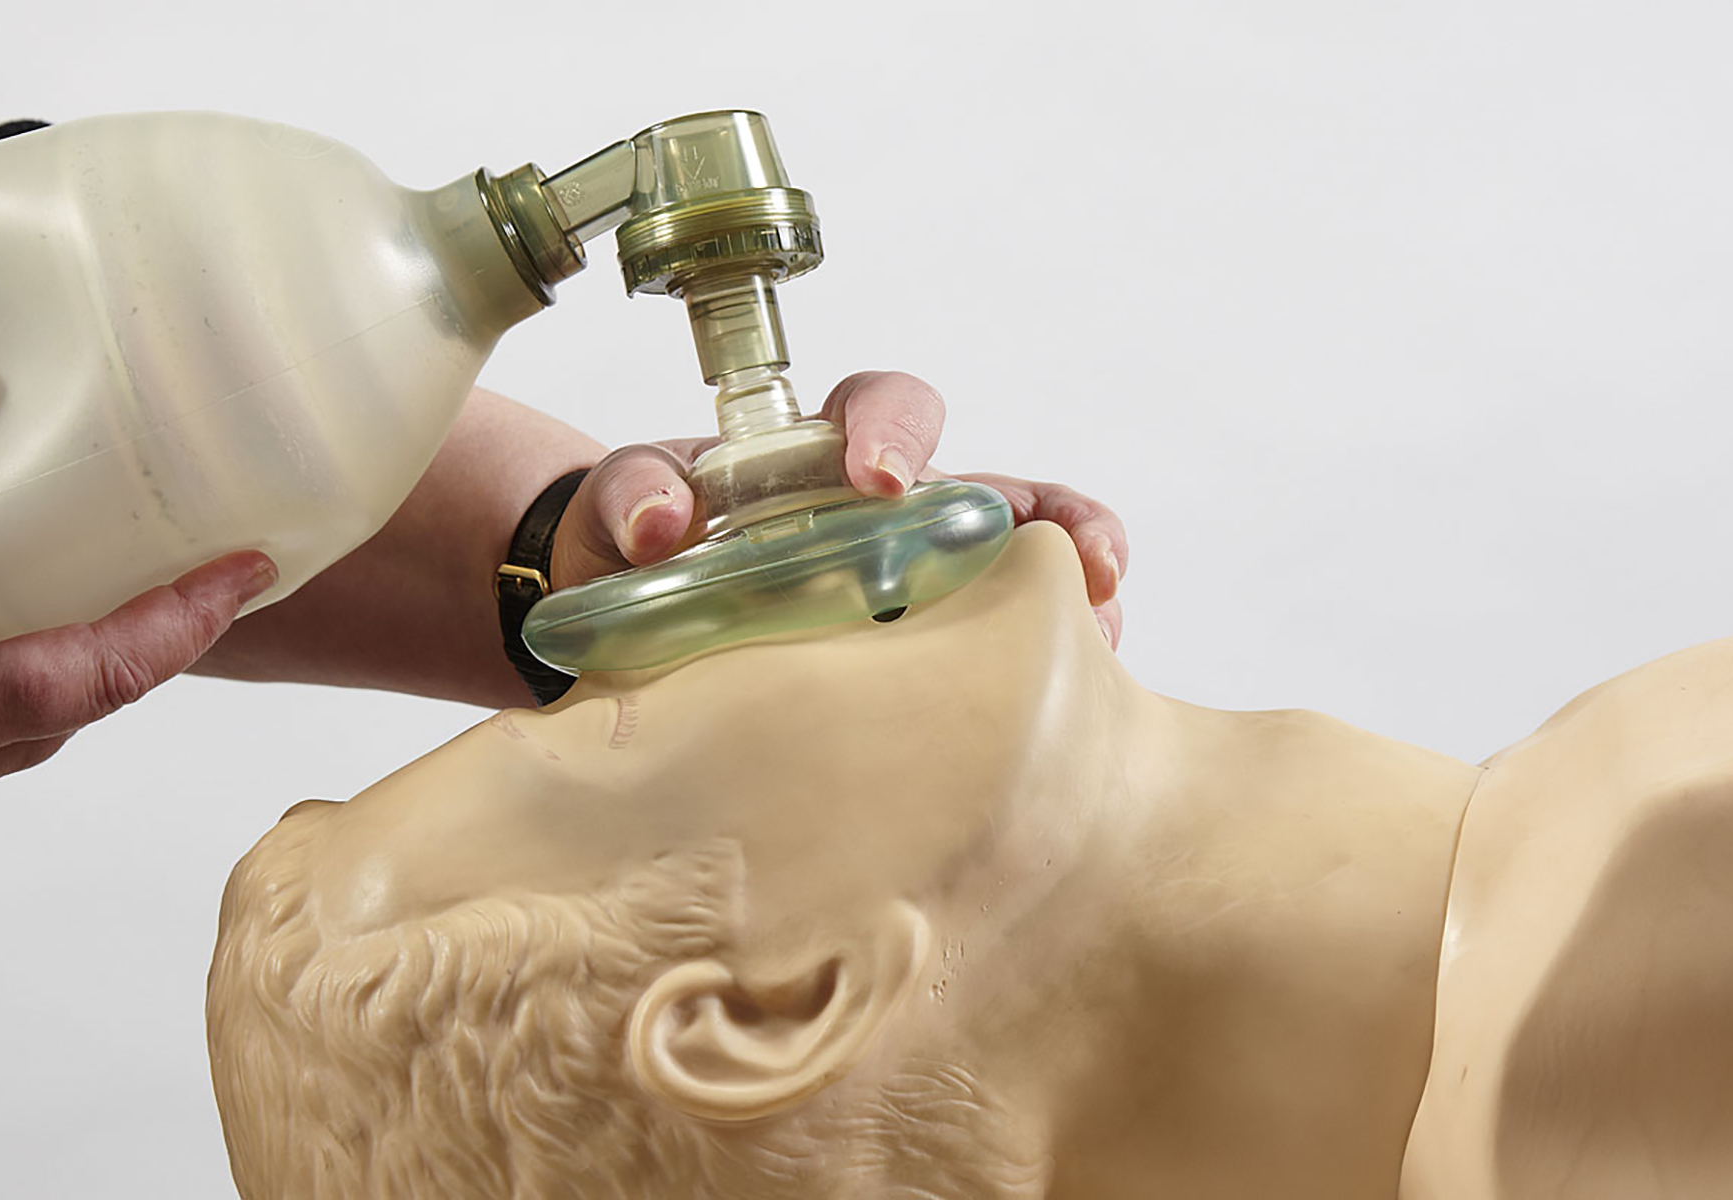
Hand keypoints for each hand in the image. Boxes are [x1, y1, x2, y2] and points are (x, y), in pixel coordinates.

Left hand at [550, 371, 1129, 644]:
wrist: (628, 641)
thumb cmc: (643, 555)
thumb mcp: (625, 510)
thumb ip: (634, 493)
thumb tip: (663, 519)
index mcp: (828, 461)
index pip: (884, 409)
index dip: (893, 430)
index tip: (878, 477)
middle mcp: (899, 519)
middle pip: (1006, 494)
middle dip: (1061, 518)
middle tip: (1083, 560)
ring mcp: (929, 596)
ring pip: (1036, 580)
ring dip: (1086, 601)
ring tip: (1107, 636)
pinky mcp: (938, 668)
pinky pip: (1012, 665)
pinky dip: (1052, 681)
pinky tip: (1067, 722)